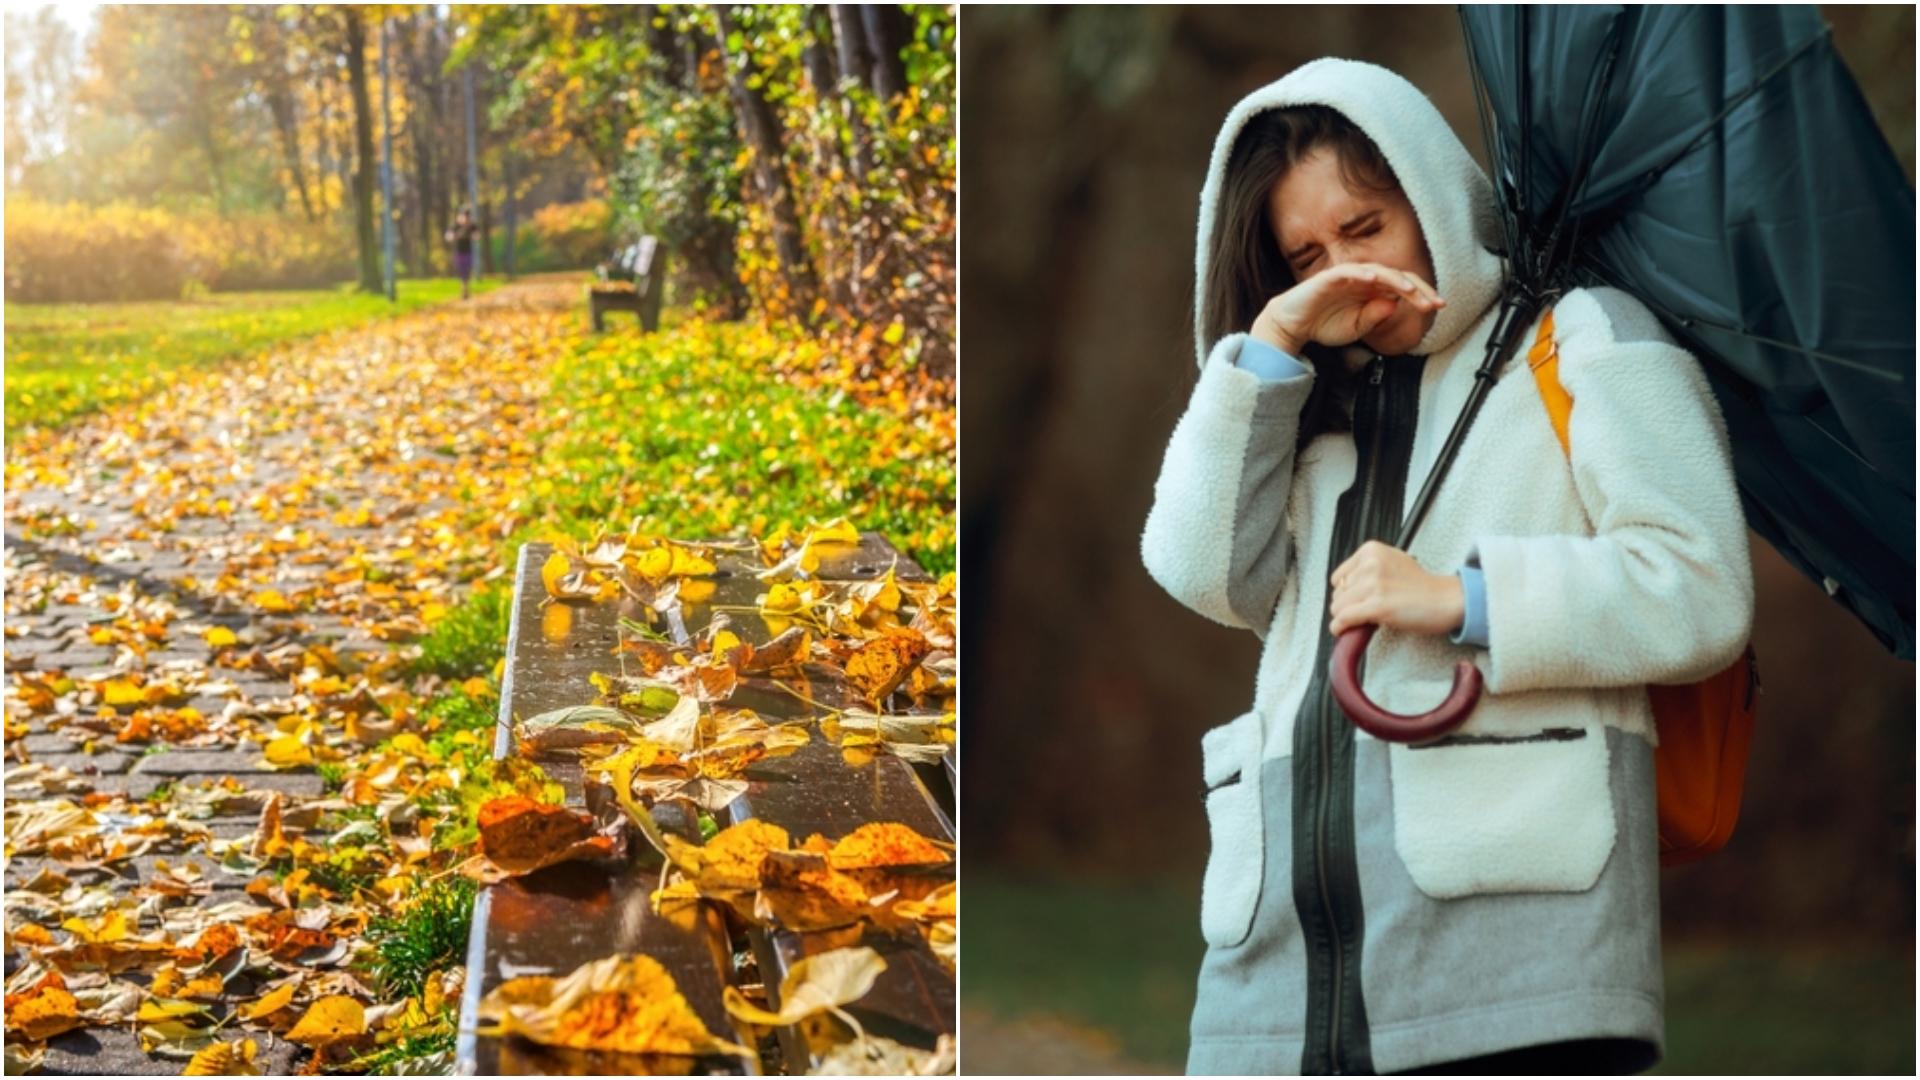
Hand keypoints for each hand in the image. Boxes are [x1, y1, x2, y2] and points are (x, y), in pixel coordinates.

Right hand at [1251, 262, 1445, 354]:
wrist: (1292, 327)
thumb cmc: (1324, 324)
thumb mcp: (1357, 328)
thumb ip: (1376, 316)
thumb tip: (1396, 304)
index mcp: (1373, 290)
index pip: (1403, 287)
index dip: (1423, 295)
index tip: (1439, 307)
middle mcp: (1364, 279)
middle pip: (1397, 277)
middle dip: (1418, 289)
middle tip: (1433, 302)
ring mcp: (1347, 276)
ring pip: (1378, 271)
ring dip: (1396, 280)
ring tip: (1411, 291)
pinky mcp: (1329, 277)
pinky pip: (1348, 271)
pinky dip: (1362, 273)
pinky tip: (1375, 279)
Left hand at [1328, 540, 1463, 636]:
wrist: (1445, 599)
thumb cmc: (1423, 586)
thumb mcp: (1392, 562)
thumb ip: (1368, 569)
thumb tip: (1345, 588)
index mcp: (1372, 551)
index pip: (1339, 576)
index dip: (1345, 592)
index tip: (1354, 599)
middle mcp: (1371, 564)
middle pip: (1338, 593)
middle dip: (1347, 605)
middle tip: (1363, 611)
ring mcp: (1374, 584)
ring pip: (1338, 607)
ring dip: (1345, 618)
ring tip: (1361, 620)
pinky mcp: (1377, 605)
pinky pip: (1344, 619)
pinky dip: (1340, 627)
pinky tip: (1343, 630)